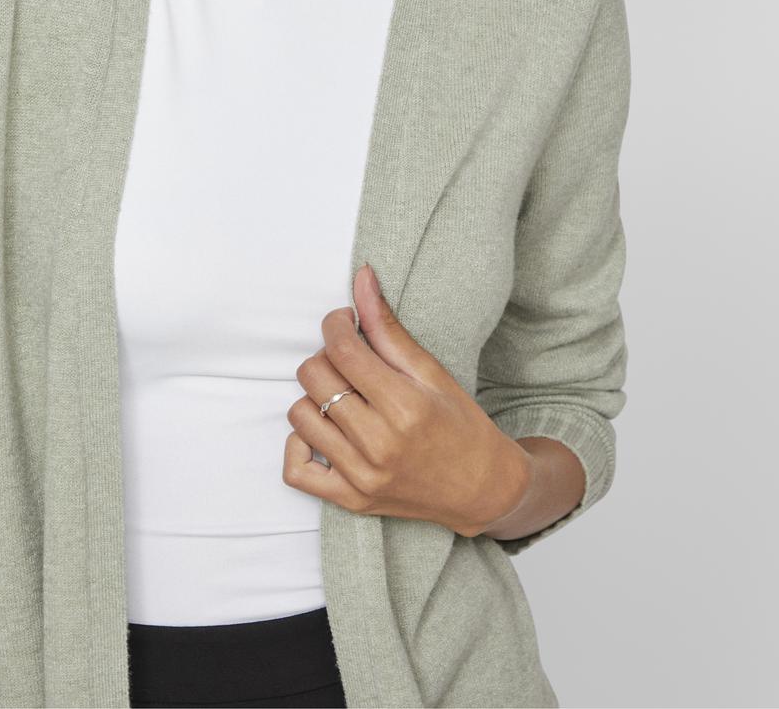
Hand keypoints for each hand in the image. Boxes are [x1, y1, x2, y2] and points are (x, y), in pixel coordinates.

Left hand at [282, 263, 533, 537]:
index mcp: (404, 406)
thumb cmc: (460, 424)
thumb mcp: (431, 371)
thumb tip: (361, 278)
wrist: (482, 488)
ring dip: (315, 396)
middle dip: (326, 356)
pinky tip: (323, 430)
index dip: (335, 324)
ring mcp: (361, 476)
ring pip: (300, 415)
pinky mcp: (351, 500)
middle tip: (349, 359)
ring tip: (342, 394)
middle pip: (315, 378)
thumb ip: (387, 327)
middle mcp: (379, 443)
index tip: (345, 320)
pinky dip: (298, 445)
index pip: (342, 350)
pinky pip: (296, 471)